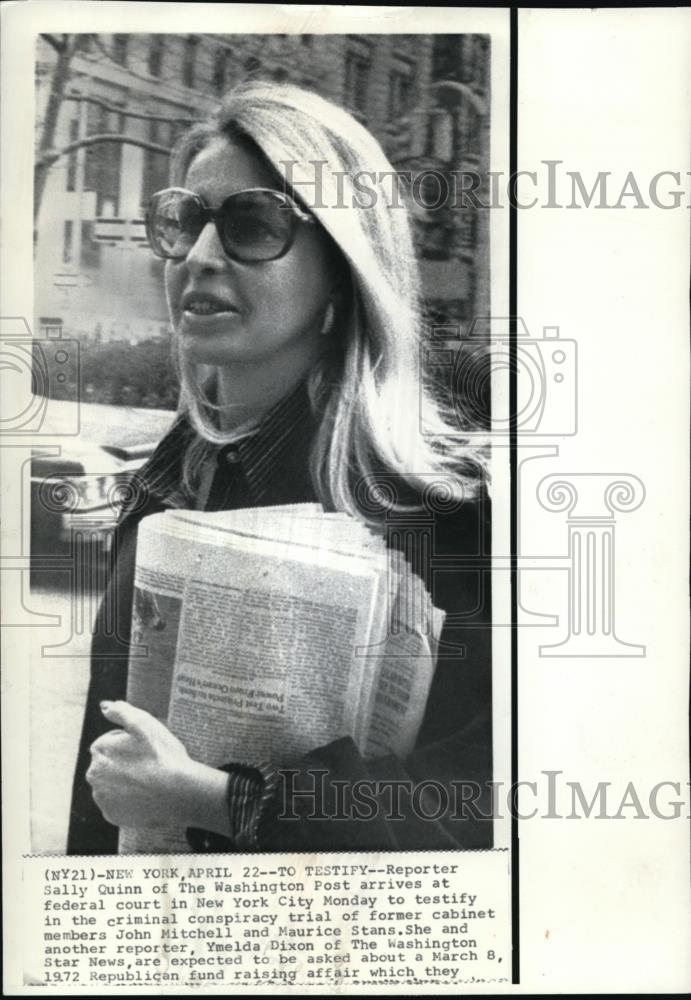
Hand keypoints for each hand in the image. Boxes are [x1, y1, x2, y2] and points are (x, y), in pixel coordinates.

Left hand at [86, 700, 195, 828]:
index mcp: (99, 749)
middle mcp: (93, 774)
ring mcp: (102, 797)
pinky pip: (118, 804)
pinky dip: (128, 800)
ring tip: (149, 781)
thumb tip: (104, 706)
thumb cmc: (162, 755)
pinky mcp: (111, 815)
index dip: (133, 743)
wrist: (178, 793)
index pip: (112, 741)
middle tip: (149, 764)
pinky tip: (145, 796)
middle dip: (125, 762)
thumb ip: (121, 711)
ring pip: (113, 784)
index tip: (148, 748)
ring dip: (125, 782)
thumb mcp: (144, 723)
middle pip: (110, 763)